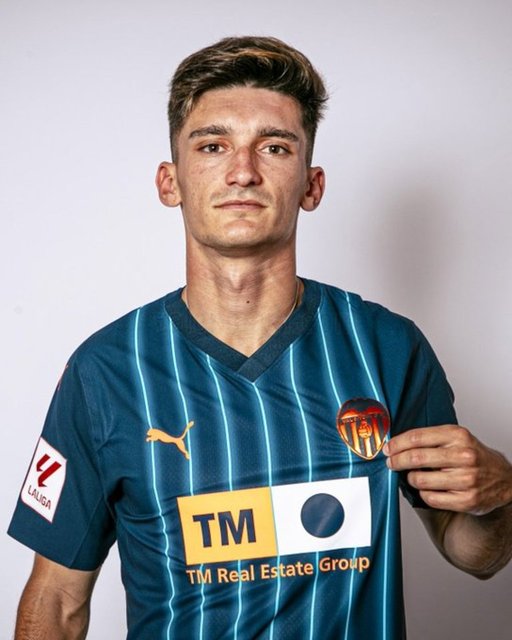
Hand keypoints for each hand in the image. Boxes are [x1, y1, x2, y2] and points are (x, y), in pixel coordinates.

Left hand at [383, 425, 511, 514]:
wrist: (504, 480)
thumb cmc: (474, 456)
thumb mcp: (456, 438)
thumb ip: (430, 438)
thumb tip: (397, 444)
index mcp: (458, 436)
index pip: (417, 437)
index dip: (397, 444)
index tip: (388, 448)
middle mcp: (464, 456)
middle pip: (416, 458)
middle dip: (396, 461)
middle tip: (391, 462)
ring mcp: (466, 480)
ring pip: (420, 480)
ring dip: (411, 478)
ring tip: (413, 476)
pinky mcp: (467, 500)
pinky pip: (430, 498)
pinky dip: (423, 493)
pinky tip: (428, 488)